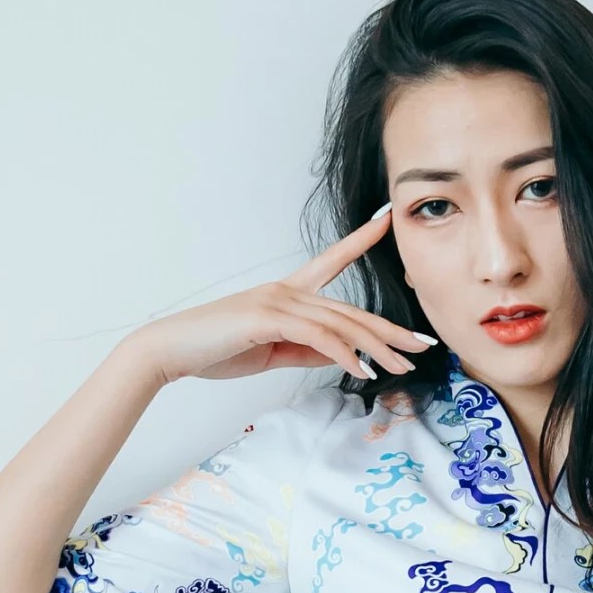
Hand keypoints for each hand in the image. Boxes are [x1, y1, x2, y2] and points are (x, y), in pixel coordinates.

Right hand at [131, 209, 422, 388]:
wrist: (170, 350)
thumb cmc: (215, 349)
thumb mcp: (271, 351)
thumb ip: (306, 349)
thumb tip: (341, 357)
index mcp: (287, 292)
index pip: (332, 260)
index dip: (360, 239)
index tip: (386, 221)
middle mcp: (287, 290)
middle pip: (351, 309)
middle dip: (391, 330)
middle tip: (423, 345)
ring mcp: (278, 300)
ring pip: (341, 324)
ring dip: (375, 349)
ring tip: (401, 368)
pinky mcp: (268, 317)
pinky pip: (318, 335)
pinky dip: (343, 354)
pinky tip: (361, 371)